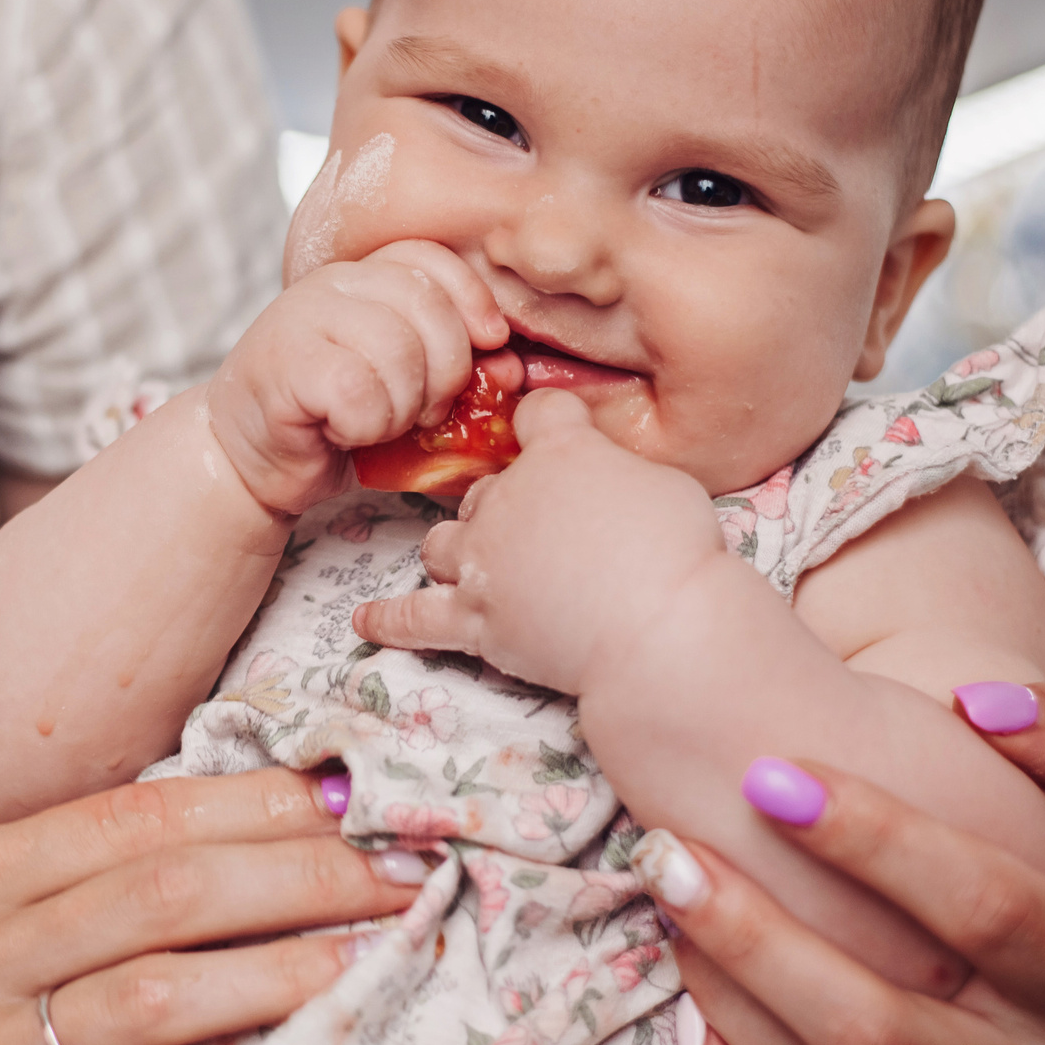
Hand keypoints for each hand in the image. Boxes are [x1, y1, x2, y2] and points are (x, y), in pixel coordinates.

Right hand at [0, 767, 428, 1044]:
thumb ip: (5, 878)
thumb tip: (143, 843)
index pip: (128, 818)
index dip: (248, 801)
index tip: (341, 791)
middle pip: (161, 892)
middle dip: (297, 874)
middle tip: (400, 869)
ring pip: (148, 998)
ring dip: (276, 979)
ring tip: (371, 963)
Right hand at [206, 241, 505, 514]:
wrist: (246, 461)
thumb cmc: (329, 423)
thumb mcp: (403, 389)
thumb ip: (452, 372)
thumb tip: (513, 370)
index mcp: (362, 279)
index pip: (433, 259)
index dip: (472, 300)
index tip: (489, 344)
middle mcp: (331, 286)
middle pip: (428, 305)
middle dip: (445, 371)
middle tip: (421, 411)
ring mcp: (302, 319)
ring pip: (399, 352)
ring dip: (401, 407)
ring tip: (373, 423)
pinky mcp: (285, 363)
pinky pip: (360, 391)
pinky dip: (365, 427)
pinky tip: (342, 431)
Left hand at [353, 388, 721, 693]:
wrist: (660, 627)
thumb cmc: (679, 551)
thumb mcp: (665, 483)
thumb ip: (622, 472)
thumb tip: (611, 484)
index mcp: (560, 453)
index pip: (538, 417)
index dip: (547, 427)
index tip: (551, 434)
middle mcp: (509, 498)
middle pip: (485, 490)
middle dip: (505, 507)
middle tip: (542, 536)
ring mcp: (485, 560)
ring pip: (443, 543)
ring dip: (459, 551)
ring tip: (478, 566)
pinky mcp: (476, 619)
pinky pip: (415, 618)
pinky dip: (390, 620)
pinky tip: (365, 622)